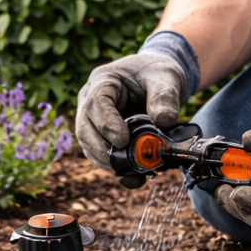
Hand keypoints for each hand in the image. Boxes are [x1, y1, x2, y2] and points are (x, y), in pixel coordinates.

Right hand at [75, 53, 189, 172]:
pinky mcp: (100, 135)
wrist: (157, 80)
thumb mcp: (166, 78)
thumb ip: (165, 97)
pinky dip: (115, 167)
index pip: (95, 104)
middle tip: (125, 164)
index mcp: (102, 81)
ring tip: (132, 172)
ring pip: (89, 145)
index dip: (106, 124)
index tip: (123, 141)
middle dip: (102, 150)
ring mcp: (92, 119)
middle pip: (85, 129)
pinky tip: (133, 177)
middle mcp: (90, 100)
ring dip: (108, 162)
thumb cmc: (157, 73)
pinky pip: (100, 154)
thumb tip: (164, 122)